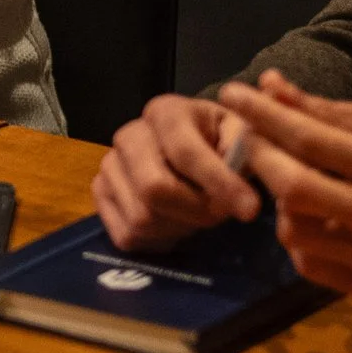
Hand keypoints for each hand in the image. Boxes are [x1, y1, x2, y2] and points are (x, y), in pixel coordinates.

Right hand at [92, 92, 260, 251]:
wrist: (187, 149)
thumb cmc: (218, 141)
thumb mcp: (241, 134)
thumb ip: (247, 151)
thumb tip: (240, 182)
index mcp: (165, 112)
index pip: (185, 151)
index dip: (219, 183)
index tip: (251, 210)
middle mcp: (128, 135)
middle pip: (154, 189)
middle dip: (195, 211)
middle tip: (218, 214)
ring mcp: (109, 166)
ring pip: (141, 218)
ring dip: (179, 227)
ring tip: (196, 214)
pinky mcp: (100, 194)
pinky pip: (126, 235)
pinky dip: (156, 240)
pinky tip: (174, 223)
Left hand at [217, 71, 351, 306]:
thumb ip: (329, 112)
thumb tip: (270, 86)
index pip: (314, 140)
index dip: (266, 117)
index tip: (233, 96)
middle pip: (297, 191)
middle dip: (261, 161)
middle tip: (250, 144)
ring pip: (296, 234)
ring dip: (280, 205)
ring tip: (291, 188)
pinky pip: (312, 267)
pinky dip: (300, 241)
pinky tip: (312, 223)